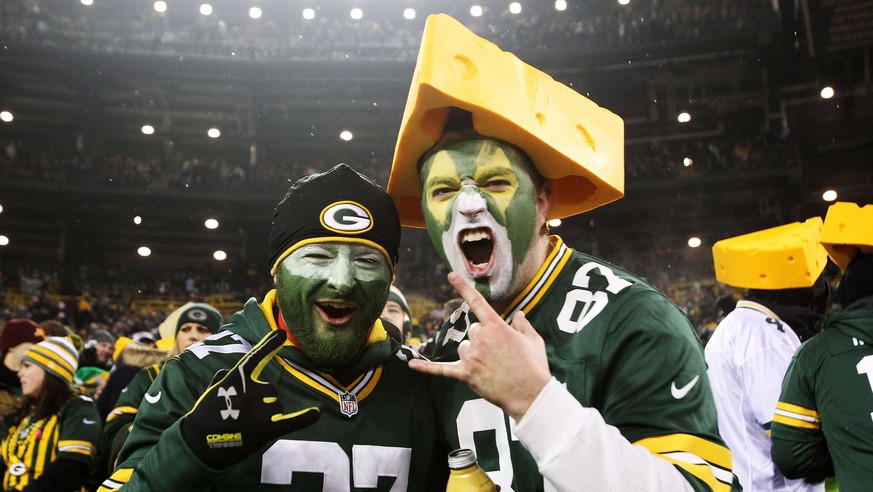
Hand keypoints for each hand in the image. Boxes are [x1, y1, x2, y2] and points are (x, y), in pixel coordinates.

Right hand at [181, 330, 319, 468]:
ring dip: (267, 414)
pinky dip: (305, 418)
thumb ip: (222, 380)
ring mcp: (261, 409)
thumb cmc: (204, 417)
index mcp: (237, 378)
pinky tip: (316, 414)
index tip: (283, 333)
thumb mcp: (210, 391)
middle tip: (242, 415)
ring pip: (276, 406)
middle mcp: (252, 390)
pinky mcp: (267, 429)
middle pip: (269, 391)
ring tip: (246, 426)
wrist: (199, 444)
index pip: (256, 357)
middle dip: (260, 401)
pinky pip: (291, 421)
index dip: (269, 345)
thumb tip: (225, 373)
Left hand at [408, 272, 550, 420]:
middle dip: (483, 339)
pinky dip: (427, 367)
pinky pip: (442, 369)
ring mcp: (472, 357)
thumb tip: (519, 315)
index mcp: (497, 327)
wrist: (530, 394)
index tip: (450, 275)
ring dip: (473, 354)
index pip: (477, 302)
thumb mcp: (534, 341)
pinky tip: (412, 364)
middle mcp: (481, 339)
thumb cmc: (534, 367)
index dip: (463, 287)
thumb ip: (524, 325)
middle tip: (499, 354)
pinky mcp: (466, 374)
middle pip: (472, 331)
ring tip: (491, 366)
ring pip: (463, 348)